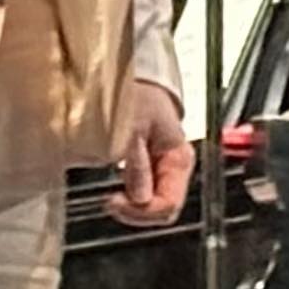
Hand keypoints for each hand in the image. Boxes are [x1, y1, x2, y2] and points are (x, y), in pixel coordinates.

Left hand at [107, 79, 193, 226]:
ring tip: (110, 196)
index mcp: (179, 159)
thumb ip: (138, 164)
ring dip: (129, 205)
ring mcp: (159, 170)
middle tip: (110, 202)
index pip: (168, 204)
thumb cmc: (137, 93)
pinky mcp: (144, 168)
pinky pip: (139, 193)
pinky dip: (124, 196)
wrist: (129, 76)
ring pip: (149, 204)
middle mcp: (173, 169)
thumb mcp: (134, 125)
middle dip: (135, 212)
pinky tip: (112, 189)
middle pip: (161, 209)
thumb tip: (139, 198)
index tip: (113, 201)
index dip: (141, 210)